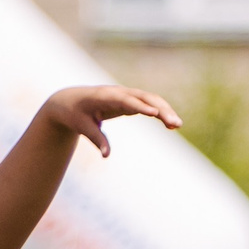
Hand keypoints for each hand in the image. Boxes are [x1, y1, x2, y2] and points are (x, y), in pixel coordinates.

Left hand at [41, 85, 182, 157]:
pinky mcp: (130, 101)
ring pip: (150, 99)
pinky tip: (171, 125)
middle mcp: (119, 92)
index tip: (155, 113)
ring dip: (165, 111)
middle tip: (176, 124)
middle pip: (144, 98)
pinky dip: (160, 113)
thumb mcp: (82, 127)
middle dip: (161, 109)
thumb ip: (96, 139)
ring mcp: (126, 95)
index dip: (141, 106)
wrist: (71, 100)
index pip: (126, 100)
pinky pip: (149, 104)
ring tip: (178, 125)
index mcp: (104, 96)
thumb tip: (106, 155)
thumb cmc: (75, 114)